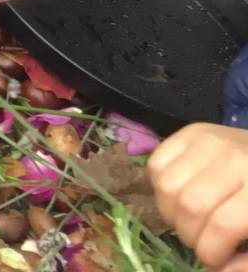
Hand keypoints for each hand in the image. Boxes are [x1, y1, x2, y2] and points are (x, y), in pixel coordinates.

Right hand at [151, 123, 247, 269]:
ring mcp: (207, 140)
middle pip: (189, 205)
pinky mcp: (188, 131)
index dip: (211, 253)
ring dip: (171, 213)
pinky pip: (156, 164)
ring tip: (188, 220)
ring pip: (166, 185)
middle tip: (201, 242)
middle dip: (189, 235)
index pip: (222, 225)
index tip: (215, 262)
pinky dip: (160, 187)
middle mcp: (233, 158)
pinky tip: (179, 195)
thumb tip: (221, 269)